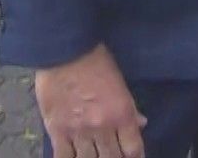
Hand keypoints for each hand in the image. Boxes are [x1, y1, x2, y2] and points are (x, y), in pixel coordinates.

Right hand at [35, 43, 148, 157]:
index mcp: (122, 114)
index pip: (133, 149)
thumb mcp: (120, 81)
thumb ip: (130, 107)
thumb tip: (141, 123)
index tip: (132, 157)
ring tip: (95, 157)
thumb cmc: (96, 60)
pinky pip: (64, 157)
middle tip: (113, 155)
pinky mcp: (56, 130)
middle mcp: (102, 127)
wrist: (64, 51)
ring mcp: (78, 131)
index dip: (135, 157)